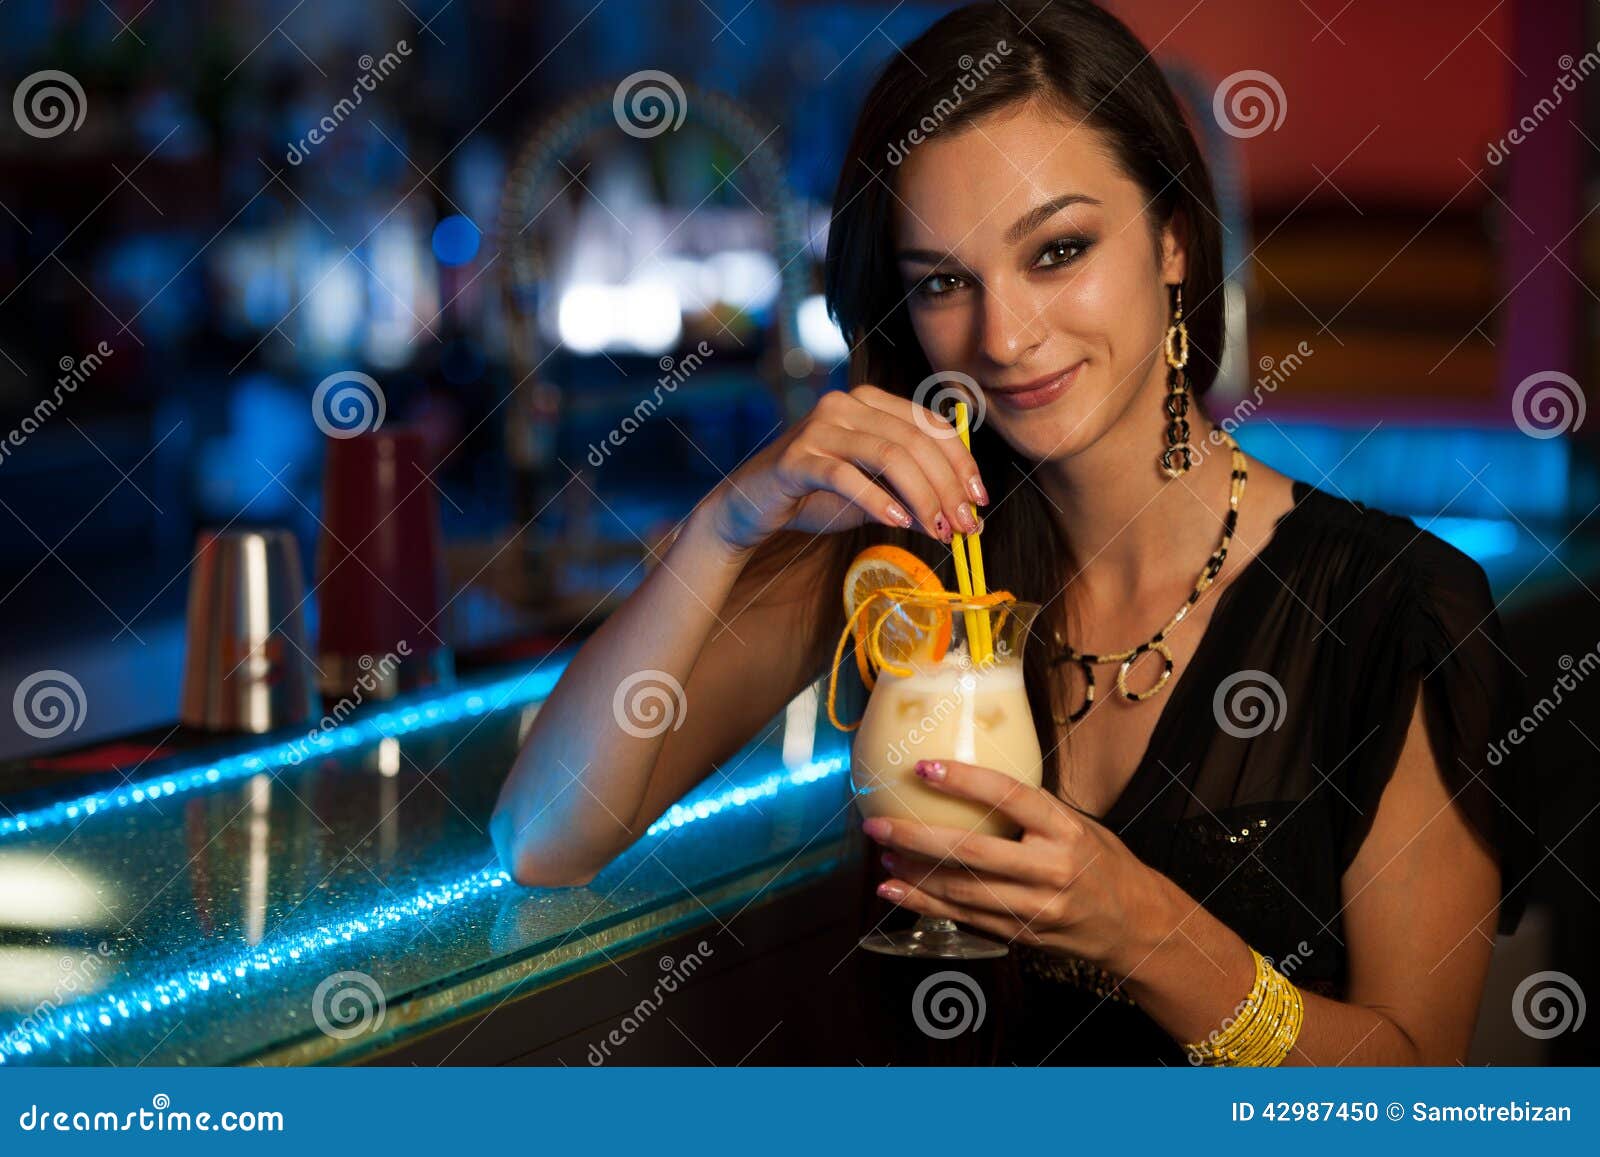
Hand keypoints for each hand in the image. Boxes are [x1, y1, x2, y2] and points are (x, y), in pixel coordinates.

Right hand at [704, 384, 988, 553]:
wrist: (750, 507)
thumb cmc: (815, 497)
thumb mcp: (874, 496)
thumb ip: (913, 498)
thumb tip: (962, 518)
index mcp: (869, 402)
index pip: (930, 425)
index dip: (961, 462)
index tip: (979, 500)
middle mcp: (846, 404)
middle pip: (915, 440)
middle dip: (947, 486)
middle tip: (963, 526)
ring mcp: (819, 427)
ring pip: (888, 455)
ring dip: (921, 496)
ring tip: (937, 530)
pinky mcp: (797, 457)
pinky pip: (846, 476)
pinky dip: (877, 500)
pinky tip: (897, 522)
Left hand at [861, 759, 1175, 975]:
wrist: (1137, 926)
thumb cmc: (1102, 863)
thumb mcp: (1077, 825)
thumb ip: (1030, 811)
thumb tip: (968, 782)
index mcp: (1066, 830)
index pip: (1011, 798)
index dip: (965, 782)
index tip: (924, 767)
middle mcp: (1052, 870)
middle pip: (974, 852)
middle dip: (919, 837)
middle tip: (879, 824)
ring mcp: (1038, 909)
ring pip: (964, 892)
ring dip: (915, 874)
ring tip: (883, 854)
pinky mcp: (1024, 936)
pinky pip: (967, 918)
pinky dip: (927, 904)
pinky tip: (898, 890)